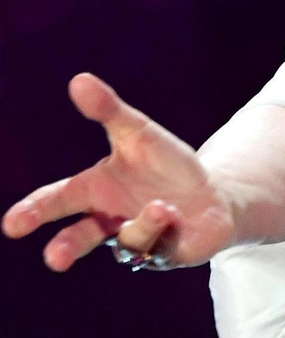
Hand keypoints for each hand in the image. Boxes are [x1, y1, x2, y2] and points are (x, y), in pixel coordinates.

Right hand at [2, 73, 236, 271]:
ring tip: (160, 207)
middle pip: (79, 237)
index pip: (58, 200)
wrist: (212, 194)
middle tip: (54, 258)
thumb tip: (78, 79)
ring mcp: (136, 243)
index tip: (12, 224)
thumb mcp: (139, 133)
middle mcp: (109, 222)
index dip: (35, 212)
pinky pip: (160, 248)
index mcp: (95, 192)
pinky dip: (166, 229)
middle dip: (65, 247)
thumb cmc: (166, 166)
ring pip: (127, 242)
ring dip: (141, 225)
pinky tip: (175, 215)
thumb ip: (109, 111)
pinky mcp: (167, 256)